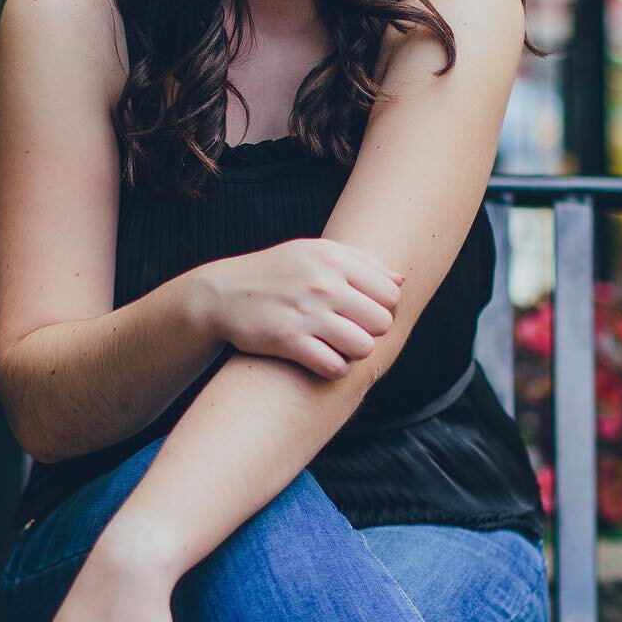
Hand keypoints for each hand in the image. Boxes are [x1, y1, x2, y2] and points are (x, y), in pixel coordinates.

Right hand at [198, 239, 403, 378]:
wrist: (221, 294)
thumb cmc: (276, 273)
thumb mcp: (314, 253)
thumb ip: (360, 262)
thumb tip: (400, 281)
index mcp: (333, 258)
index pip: (390, 293)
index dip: (382, 309)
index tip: (363, 313)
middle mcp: (322, 282)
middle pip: (381, 322)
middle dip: (369, 332)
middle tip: (348, 331)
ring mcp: (305, 312)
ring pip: (363, 347)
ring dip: (353, 352)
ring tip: (336, 347)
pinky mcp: (288, 340)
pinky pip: (335, 366)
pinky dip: (333, 368)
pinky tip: (321, 360)